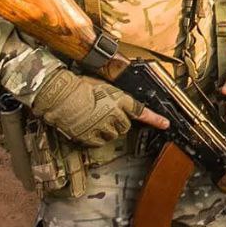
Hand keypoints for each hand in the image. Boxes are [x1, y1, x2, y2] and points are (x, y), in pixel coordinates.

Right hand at [34, 69, 167, 146]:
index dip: (155, 119)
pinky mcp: (91, 137)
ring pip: (113, 135)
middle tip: (105, 115)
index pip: (141, 111)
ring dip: (107, 130)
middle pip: (125, 126)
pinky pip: (99, 142)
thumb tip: (119, 102)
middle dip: (119, 122)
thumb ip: (114, 95)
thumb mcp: (101, 85)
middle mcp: (114, 114)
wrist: (60, 95)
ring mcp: (103, 127)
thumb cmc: (79, 86)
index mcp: (118, 99)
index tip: (166, 124)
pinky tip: (87, 126)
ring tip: (93, 118)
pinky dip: (95, 137)